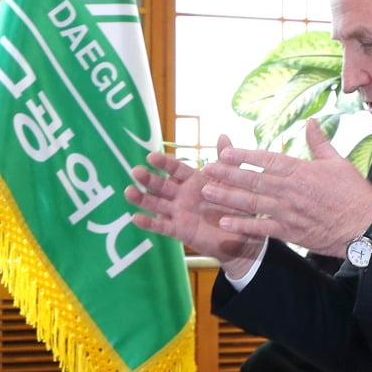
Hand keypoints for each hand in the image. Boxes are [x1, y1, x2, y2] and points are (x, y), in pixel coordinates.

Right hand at [125, 135, 265, 277]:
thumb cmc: (236, 206)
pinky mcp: (179, 231)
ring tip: (128, 192)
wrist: (243, 235)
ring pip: (156, 204)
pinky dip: (148, 223)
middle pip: (162, 185)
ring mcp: (178, 213)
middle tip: (136, 171)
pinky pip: (162, 226)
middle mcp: (182, 196)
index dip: (164, 163)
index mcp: (193, 181)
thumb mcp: (232, 181)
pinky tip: (135, 218)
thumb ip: (224, 162)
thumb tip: (223, 135)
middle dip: (148, 179)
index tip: (151, 156)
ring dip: (142, 198)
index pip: (175, 169)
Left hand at [201, 120, 371, 257]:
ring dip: (227, 197)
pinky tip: (224, 221)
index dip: (244, 155)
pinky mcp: (289, 232)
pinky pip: (261, 228)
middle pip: (253, 180)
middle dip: (227, 174)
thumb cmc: (355, 194)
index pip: (267, 160)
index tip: (225, 151)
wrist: (366, 227)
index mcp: (301, 171)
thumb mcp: (339, 162)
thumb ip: (319, 142)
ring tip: (206, 192)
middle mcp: (290, 190)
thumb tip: (311, 121)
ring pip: (251, 203)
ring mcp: (288, 212)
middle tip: (206, 170)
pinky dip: (243, 225)